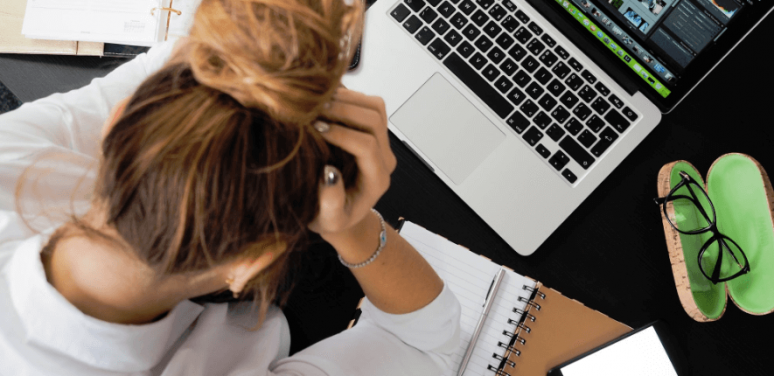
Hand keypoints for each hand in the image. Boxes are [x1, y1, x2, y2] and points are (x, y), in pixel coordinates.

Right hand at [308, 89, 396, 238]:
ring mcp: (381, 142)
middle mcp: (384, 158)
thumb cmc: (333, 218)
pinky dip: (348, 96)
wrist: (343, 213)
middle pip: (374, 120)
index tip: (315, 129)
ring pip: (375, 107)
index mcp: (377, 179)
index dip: (342, 134)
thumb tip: (329, 173)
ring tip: (317, 102)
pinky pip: (368, 104)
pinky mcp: (373, 131)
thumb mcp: (329, 220)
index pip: (367, 146)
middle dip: (343, 110)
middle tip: (313, 110)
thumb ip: (331, 202)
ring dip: (347, 99)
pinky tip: (324, 101)